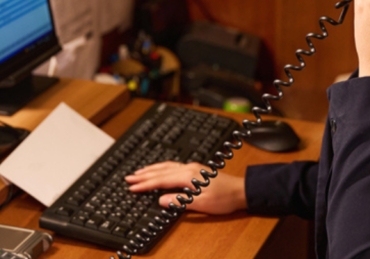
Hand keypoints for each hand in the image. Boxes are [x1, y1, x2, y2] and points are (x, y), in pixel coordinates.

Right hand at [125, 161, 245, 214]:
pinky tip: (159, 169)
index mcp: (188, 175)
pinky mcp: (195, 170)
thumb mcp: (202, 203)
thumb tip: (162, 200)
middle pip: (161, 170)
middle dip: (143, 174)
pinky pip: (172, 166)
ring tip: (138, 172)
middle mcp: (188, 168)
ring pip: (166, 166)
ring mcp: (192, 167)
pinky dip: (161, 167)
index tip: (132, 188)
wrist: (241, 191)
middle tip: (128, 178)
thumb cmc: (224, 198)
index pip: (161, 180)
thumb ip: (180, 201)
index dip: (145, 185)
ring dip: (151, 169)